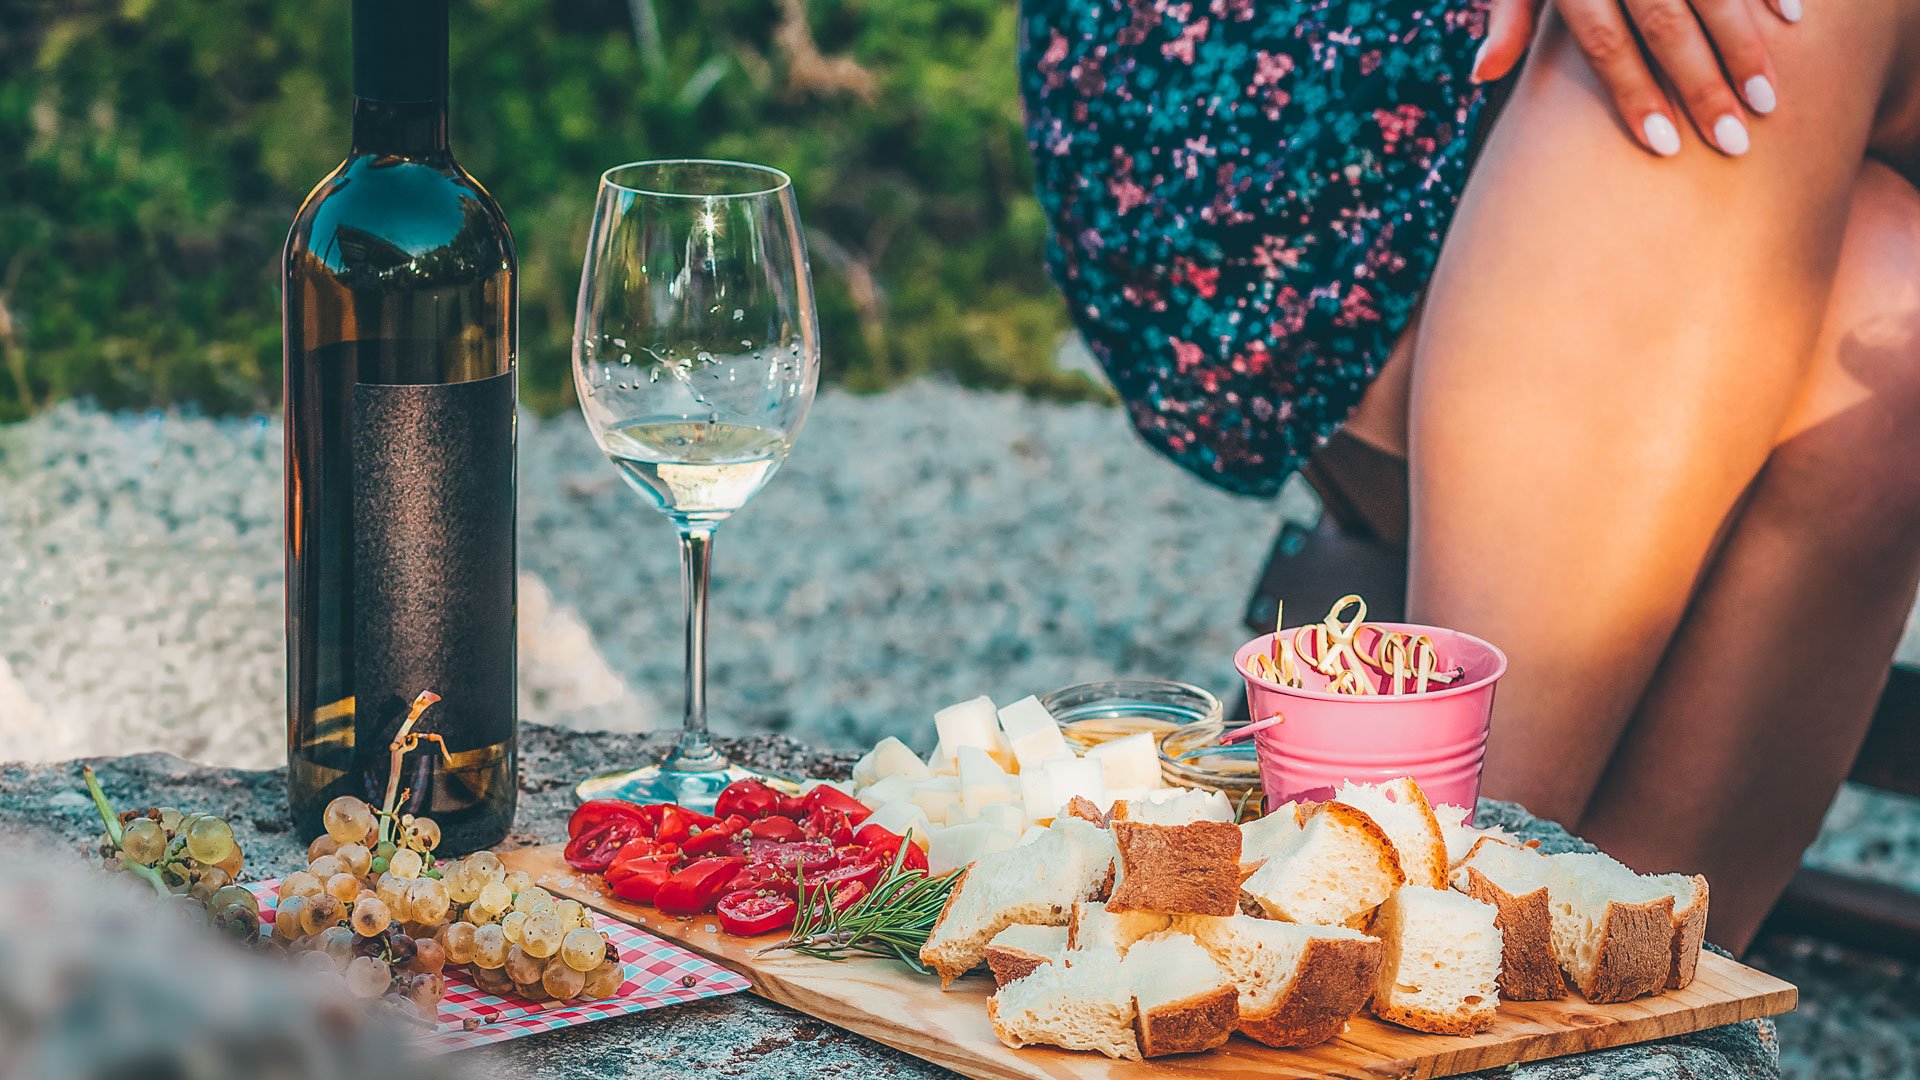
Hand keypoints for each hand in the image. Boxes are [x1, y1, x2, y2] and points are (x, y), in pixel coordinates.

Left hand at [1472, 0, 1799, 157]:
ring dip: (1745, 43)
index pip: (1605, 43)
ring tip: (1767, 99)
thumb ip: (1509, 14)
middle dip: (1702, 84)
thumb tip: (1482, 75)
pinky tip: (1792, 21)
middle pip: (1666, 23)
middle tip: (1734, 141)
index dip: (1634, 93)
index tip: (1666, 145)